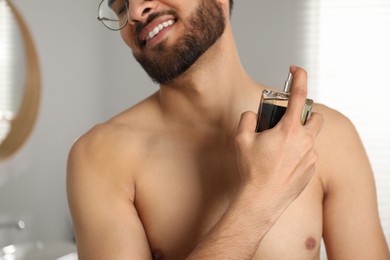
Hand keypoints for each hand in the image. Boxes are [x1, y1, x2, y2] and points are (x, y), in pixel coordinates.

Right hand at [235, 66, 322, 217]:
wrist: (261, 200)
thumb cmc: (252, 171)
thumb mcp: (241, 140)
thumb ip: (247, 119)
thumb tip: (253, 115)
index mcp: (289, 130)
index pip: (299, 95)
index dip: (299, 78)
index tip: (296, 70)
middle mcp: (305, 141)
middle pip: (316, 117)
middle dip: (305, 114)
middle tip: (288, 122)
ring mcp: (311, 157)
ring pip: (312, 138)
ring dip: (301, 136)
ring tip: (282, 148)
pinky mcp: (311, 170)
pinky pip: (309, 155)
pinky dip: (299, 153)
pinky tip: (283, 164)